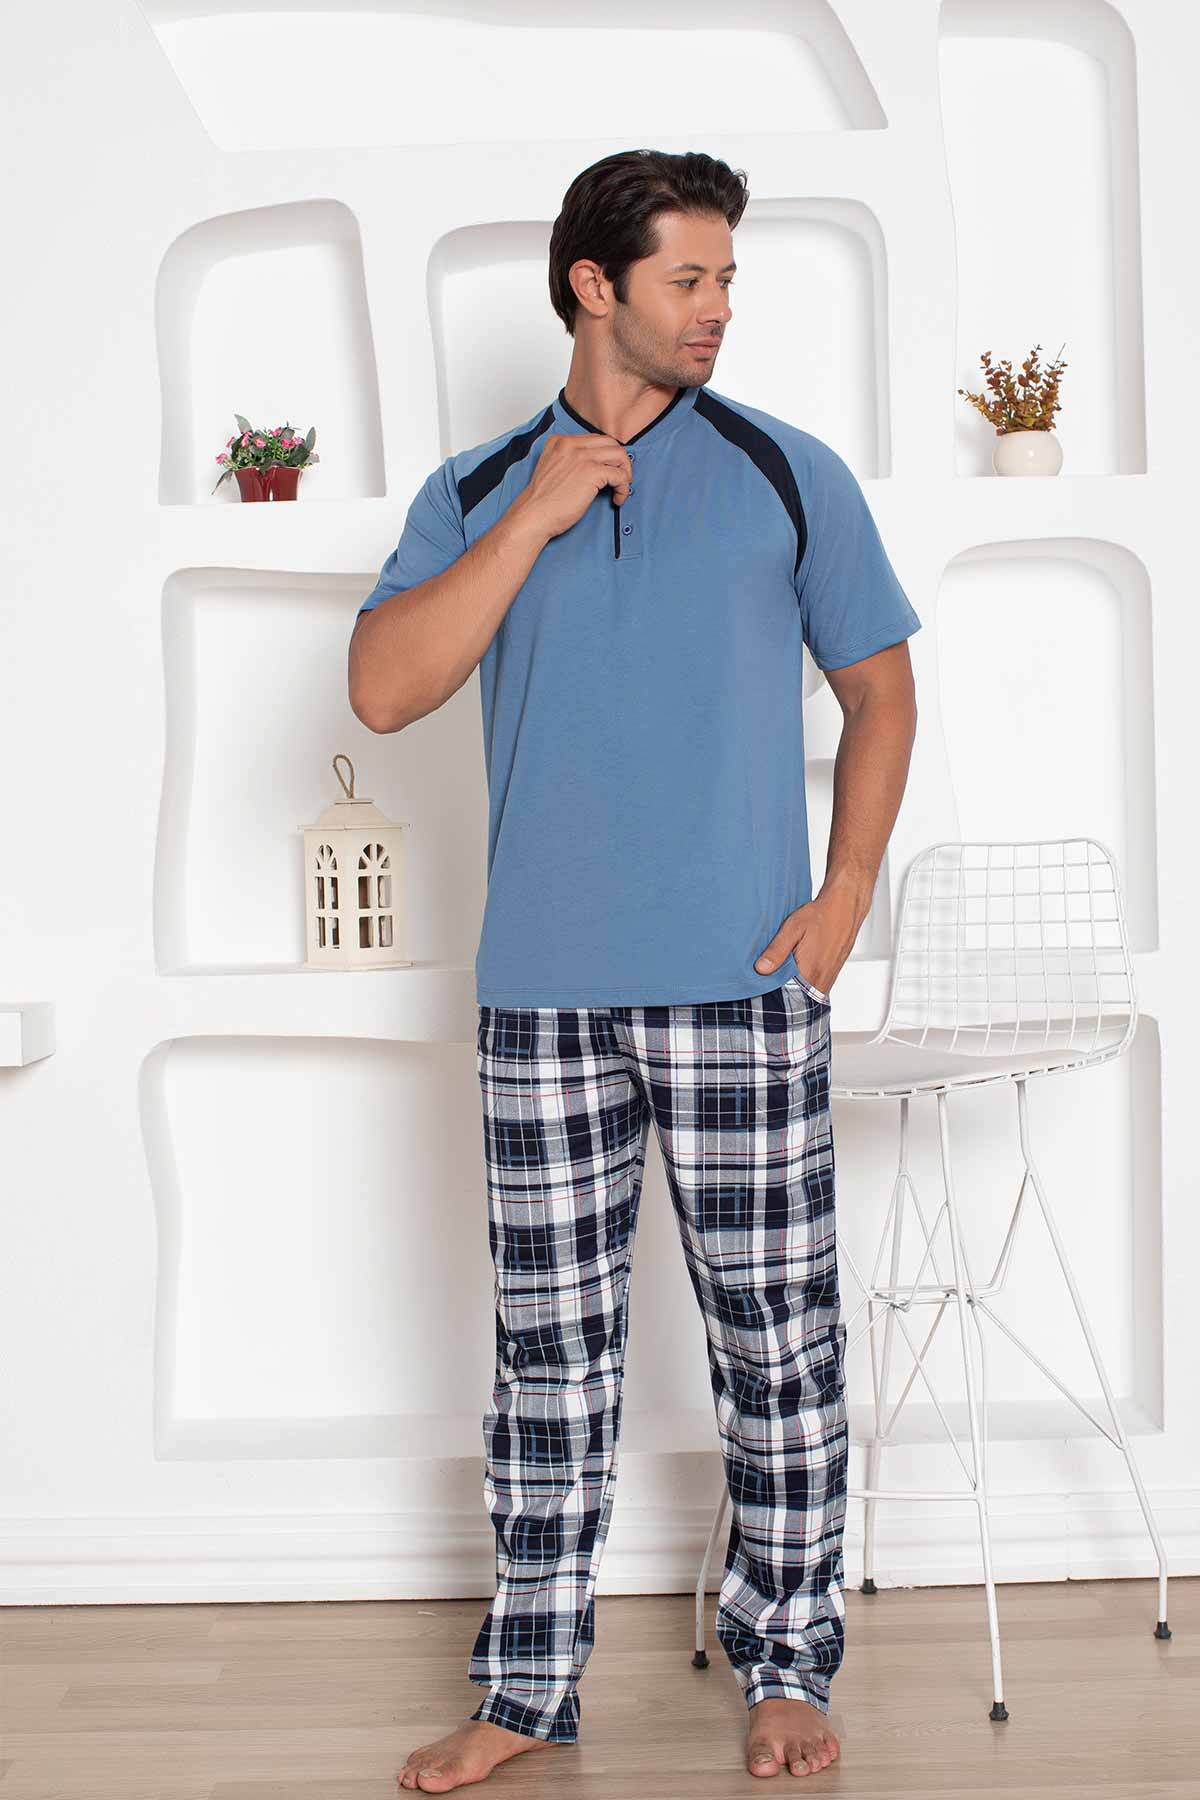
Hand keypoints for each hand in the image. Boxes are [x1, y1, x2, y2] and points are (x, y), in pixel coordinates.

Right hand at [515, 431, 632, 540]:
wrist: (534, 515)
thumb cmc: (543, 501)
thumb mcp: (553, 469)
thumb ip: (570, 461)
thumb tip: (597, 467)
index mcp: (560, 442)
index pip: (595, 440)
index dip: (607, 456)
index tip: (608, 471)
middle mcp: (571, 444)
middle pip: (610, 443)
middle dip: (620, 462)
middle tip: (619, 480)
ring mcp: (582, 457)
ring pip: (619, 455)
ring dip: (625, 473)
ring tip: (620, 489)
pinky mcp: (591, 472)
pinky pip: (620, 475)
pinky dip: (623, 488)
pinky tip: (617, 499)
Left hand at [754, 894, 858, 992]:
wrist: (845, 907)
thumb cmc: (820, 915)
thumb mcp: (793, 928)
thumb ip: (776, 951)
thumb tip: (761, 969)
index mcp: (810, 972)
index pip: (787, 995)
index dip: (773, 992)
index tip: (762, 986)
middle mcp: (821, 980)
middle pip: (796, 996)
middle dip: (782, 991)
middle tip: (772, 977)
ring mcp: (829, 978)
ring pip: (806, 992)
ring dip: (794, 986)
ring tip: (784, 972)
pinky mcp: (832, 974)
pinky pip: (814, 986)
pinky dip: (804, 982)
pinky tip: (797, 969)